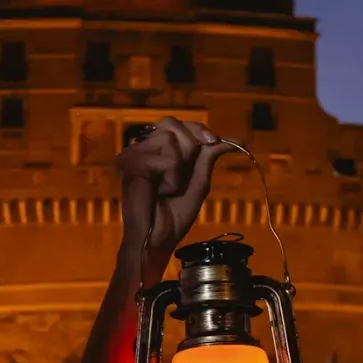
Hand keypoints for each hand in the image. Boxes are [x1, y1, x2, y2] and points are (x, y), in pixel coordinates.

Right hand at [116, 115, 238, 279]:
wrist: (158, 238)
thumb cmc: (174, 215)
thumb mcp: (199, 181)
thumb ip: (209, 157)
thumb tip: (233, 139)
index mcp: (157, 151)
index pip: (177, 124)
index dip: (198, 129)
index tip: (215, 142)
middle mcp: (142, 148)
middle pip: (171, 123)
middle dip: (189, 145)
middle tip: (186, 174)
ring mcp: (133, 154)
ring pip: (168, 138)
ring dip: (179, 168)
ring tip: (168, 188)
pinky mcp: (128, 163)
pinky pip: (163, 157)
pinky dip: (170, 177)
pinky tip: (160, 191)